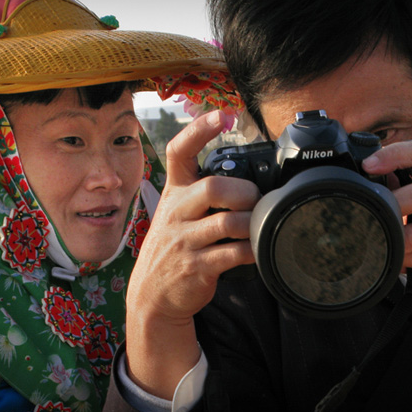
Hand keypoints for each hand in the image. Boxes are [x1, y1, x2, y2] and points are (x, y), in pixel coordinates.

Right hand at [125, 111, 259, 397]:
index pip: (179, 152)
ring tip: (258, 227)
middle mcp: (176, 212)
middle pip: (213, 187)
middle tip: (254, 201)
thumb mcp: (176, 213)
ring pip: (227, 223)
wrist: (152, 296)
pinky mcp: (196, 268)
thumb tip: (246, 177)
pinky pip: (232, 254)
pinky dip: (252, 250)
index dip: (200, 131)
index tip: (223, 115)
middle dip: (243, 192)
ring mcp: (184, 241)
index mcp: (173, 193)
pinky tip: (258, 250)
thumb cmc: (174, 247)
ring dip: (251, 223)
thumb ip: (201, 192)